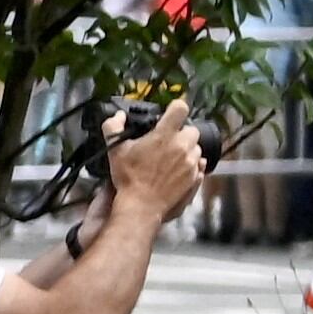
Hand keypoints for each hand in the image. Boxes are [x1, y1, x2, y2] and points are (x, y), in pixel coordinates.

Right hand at [104, 101, 204, 225]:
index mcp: (165, 135)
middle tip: (167, 141)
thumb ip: (113, 127)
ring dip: (186, 150)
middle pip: (192, 130)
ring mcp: (192, 163)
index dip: (176, 107)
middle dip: (181, 133)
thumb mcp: (115, 149)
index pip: (180, 109)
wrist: (141, 205)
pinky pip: (199, 166)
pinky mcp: (196, 177)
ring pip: (197, 148)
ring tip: (169, 159)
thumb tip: (117, 116)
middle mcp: (183, 147)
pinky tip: (175, 171)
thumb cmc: (129, 178)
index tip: (171, 112)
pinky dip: (191, 166)